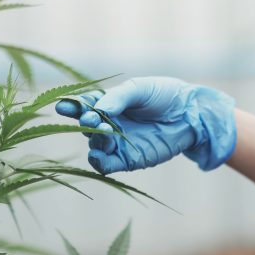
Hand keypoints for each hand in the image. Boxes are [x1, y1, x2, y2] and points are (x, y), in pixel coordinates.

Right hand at [55, 77, 235, 173]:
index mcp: (109, 104)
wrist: (191, 114)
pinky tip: (98, 155)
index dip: (73, 107)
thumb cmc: (165, 95)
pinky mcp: (128, 159)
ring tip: (104, 132)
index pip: (84, 106)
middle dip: (86, 122)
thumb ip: (119, 98)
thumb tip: (98, 109)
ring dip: (94, 140)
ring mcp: (117, 143)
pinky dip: (98, 162)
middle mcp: (109, 124)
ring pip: (95, 146)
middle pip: (86, 126)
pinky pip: (106, 165)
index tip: (63, 106)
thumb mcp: (140, 89)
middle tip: (92, 118)